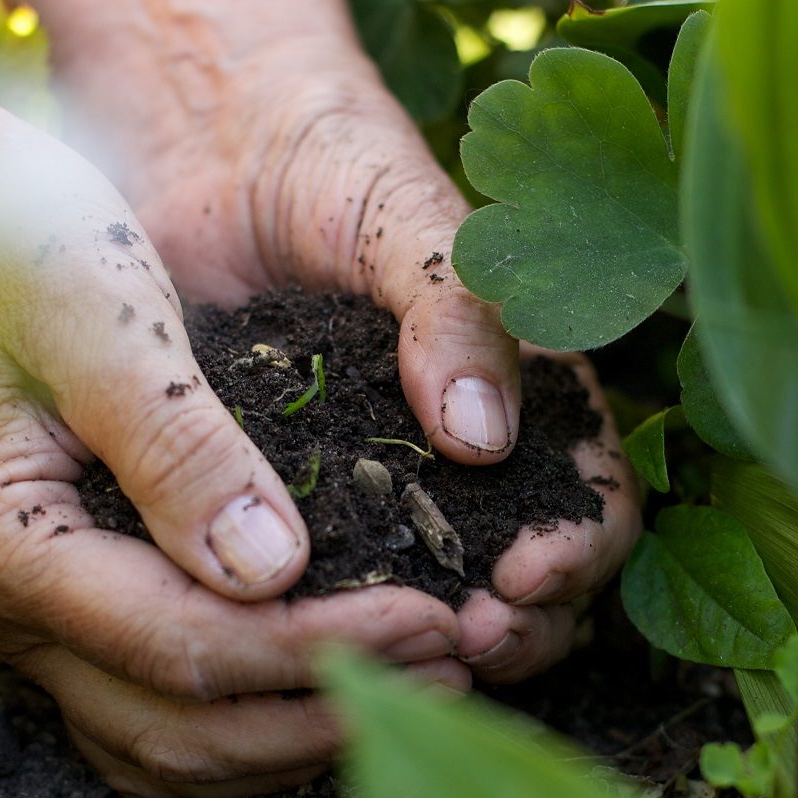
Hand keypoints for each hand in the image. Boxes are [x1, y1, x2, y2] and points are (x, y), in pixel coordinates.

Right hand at [0, 98, 467, 797]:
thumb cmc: (31, 244)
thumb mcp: (109, 322)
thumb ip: (181, 447)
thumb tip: (271, 573)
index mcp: (0, 540)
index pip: (178, 643)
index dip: (317, 648)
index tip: (435, 620)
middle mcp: (0, 604)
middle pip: (172, 724)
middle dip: (318, 711)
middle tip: (449, 669)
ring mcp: (27, 613)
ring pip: (162, 741)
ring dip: (287, 733)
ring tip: (412, 683)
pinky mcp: (63, 600)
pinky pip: (151, 706)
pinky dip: (242, 716)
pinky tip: (326, 680)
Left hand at [70, 41, 641, 684]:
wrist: (206, 143)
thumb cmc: (328, 160)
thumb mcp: (408, 216)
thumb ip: (458, 310)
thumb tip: (485, 439)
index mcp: (518, 389)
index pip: (591, 495)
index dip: (581, 547)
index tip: (527, 573)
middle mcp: (458, 453)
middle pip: (533, 577)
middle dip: (521, 623)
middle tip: (468, 637)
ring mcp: (378, 481)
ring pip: (435, 596)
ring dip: (438, 641)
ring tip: (406, 653)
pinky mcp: (290, 493)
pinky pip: (330, 574)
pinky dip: (340, 617)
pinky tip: (312, 635)